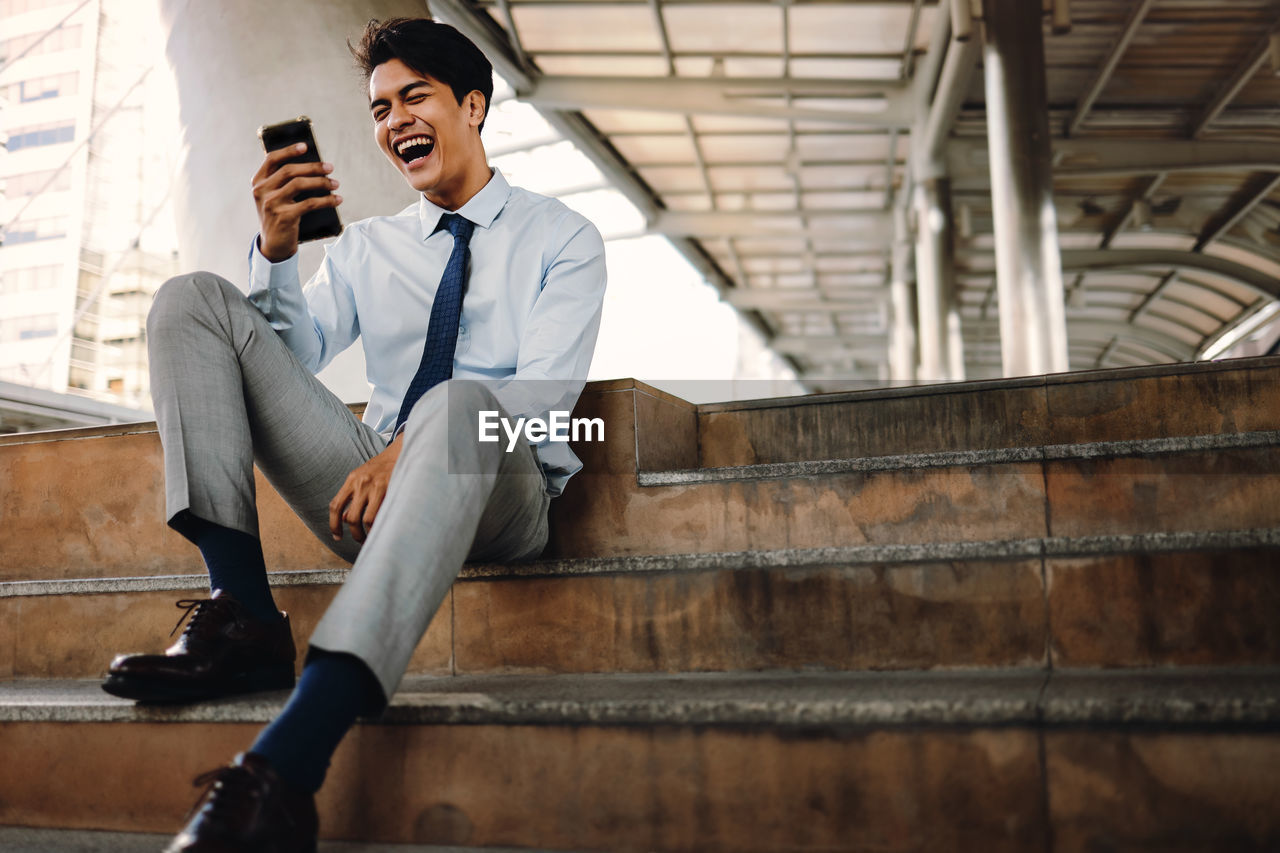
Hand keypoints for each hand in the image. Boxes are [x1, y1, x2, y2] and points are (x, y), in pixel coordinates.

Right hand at [251, 142, 342, 262]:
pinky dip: (326, 200)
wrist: (273, 245)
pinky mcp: (284, 217)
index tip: (306, 146)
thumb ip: (283, 182)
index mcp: (258, 182)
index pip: (272, 159)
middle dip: (313, 167)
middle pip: (289, 170)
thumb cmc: (279, 216)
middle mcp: (262, 191)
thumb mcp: (274, 197)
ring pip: (299, 184)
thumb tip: (312, 167)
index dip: (289, 151)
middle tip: (330, 168)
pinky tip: (336, 200)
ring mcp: (272, 204)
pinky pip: (309, 203)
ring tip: (335, 184)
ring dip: (321, 182)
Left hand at [329, 436, 403, 542]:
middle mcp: (362, 483)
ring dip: (369, 533)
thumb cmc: (380, 469)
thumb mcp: (361, 478)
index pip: (336, 506)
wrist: (401, 451)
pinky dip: (383, 524)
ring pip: (368, 520)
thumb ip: (352, 497)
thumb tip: (344, 520)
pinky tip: (385, 528)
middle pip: (352, 518)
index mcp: (352, 480)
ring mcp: (378, 487)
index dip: (334, 524)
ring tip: (373, 537)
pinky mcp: (392, 490)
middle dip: (355, 534)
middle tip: (360, 540)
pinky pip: (385, 514)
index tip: (337, 537)